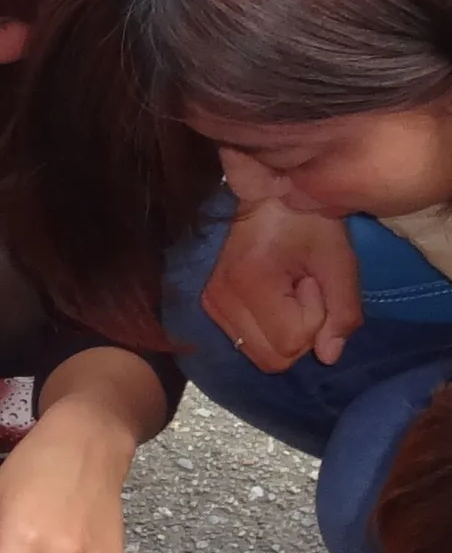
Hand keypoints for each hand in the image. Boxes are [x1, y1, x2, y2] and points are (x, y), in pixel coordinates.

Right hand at [201, 199, 359, 370]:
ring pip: (258, 353)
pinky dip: (268, 328)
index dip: (315, 318)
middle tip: (303, 289)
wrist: (267, 194)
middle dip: (300, 332)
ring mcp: (210, 303)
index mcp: (249, 283)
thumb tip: (330, 356)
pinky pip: (246, 340)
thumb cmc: (307, 220)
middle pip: (272, 358)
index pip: (291, 342)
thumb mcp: (338, 259)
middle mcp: (220, 299)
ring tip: (287, 290)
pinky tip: (272, 296)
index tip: (313, 280)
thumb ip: (343, 310)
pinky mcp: (210, 304)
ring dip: (283, 331)